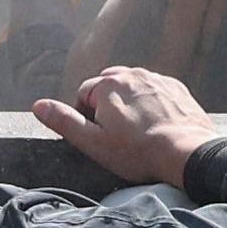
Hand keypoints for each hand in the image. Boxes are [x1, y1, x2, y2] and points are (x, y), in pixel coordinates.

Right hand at [30, 64, 215, 185]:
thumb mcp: (93, 143)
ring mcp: (156, 79)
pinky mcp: (176, 88)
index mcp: (108, 84)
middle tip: (119, 135)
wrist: (187, 153)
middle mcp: (132, 74)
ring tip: (139, 132)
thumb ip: (64, 121)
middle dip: (108, 107)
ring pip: (132, 88)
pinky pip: (155, 92)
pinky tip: (156, 126)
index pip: (84, 94)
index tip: (101, 137)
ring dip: (130, 104)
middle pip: (108, 87)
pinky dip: (152, 105)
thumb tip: (38, 105)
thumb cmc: (138, 152)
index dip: (87, 118)